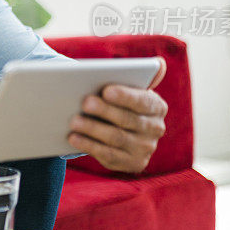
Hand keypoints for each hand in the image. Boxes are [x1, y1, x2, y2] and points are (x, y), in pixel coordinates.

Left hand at [67, 57, 167, 172]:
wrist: (120, 129)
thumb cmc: (117, 103)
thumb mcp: (124, 90)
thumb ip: (129, 78)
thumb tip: (153, 66)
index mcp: (157, 106)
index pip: (142, 101)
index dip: (124, 96)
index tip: (106, 90)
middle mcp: (156, 128)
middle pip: (127, 120)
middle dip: (104, 110)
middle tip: (84, 103)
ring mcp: (145, 148)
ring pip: (116, 138)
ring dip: (93, 129)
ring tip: (73, 121)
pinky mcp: (133, 163)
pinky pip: (109, 155)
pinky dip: (89, 145)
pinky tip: (73, 138)